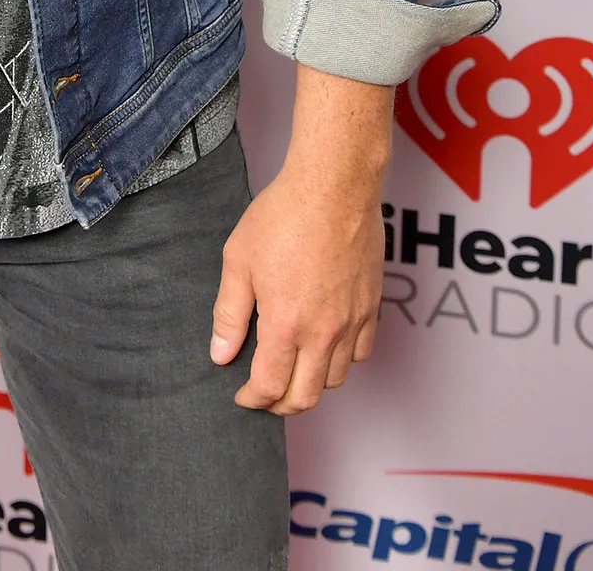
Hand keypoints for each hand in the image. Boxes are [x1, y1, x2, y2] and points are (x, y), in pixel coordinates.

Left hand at [209, 65, 392, 414]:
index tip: (242, 396)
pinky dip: (343, 361)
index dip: (252, 399)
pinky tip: (326, 346)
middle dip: (281, 404)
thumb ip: (229, 313)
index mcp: (286, 324)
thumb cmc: (283, 216)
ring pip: (336, 379)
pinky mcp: (371, 307)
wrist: (333, 187)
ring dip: (312, 384)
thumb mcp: (238, 261)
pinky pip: (361, 353)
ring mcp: (351, 321)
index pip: (270, 387)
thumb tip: (221, 354)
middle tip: (265, 395)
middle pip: (306, 397)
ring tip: (293, 370)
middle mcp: (323, 332)